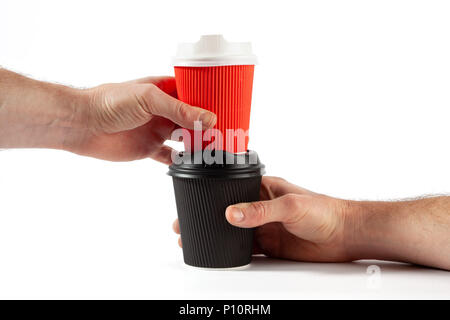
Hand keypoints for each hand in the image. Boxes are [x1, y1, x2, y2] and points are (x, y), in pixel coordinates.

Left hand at [0, 69, 215, 163]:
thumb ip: (179, 109)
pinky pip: (170, 157)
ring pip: (185, 139)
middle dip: (209, 127)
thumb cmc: (110, 102)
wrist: (83, 124)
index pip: (195, 95)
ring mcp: (157, 130)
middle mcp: (163, 110)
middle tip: (228, 136)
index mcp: (164, 90)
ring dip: (199, 145)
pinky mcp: (148, 149)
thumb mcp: (149, 98)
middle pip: (193, 119)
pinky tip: (194, 166)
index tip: (229, 111)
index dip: (211, 103)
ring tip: (217, 151)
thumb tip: (208, 119)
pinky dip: (182, 162)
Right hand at [173, 176, 353, 261]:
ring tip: (195, 239)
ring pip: (233, 231)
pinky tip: (219, 253)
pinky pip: (245, 248)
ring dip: (216, 235)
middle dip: (207, 217)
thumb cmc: (324, 210)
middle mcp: (261, 206)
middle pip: (227, 212)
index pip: (231, 189)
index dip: (212, 196)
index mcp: (264, 188)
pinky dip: (231, 251)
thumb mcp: (290, 206)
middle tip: (183, 225)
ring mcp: (264, 226)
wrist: (344, 235)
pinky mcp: (270, 244)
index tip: (193, 202)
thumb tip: (231, 213)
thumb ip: (260, 211)